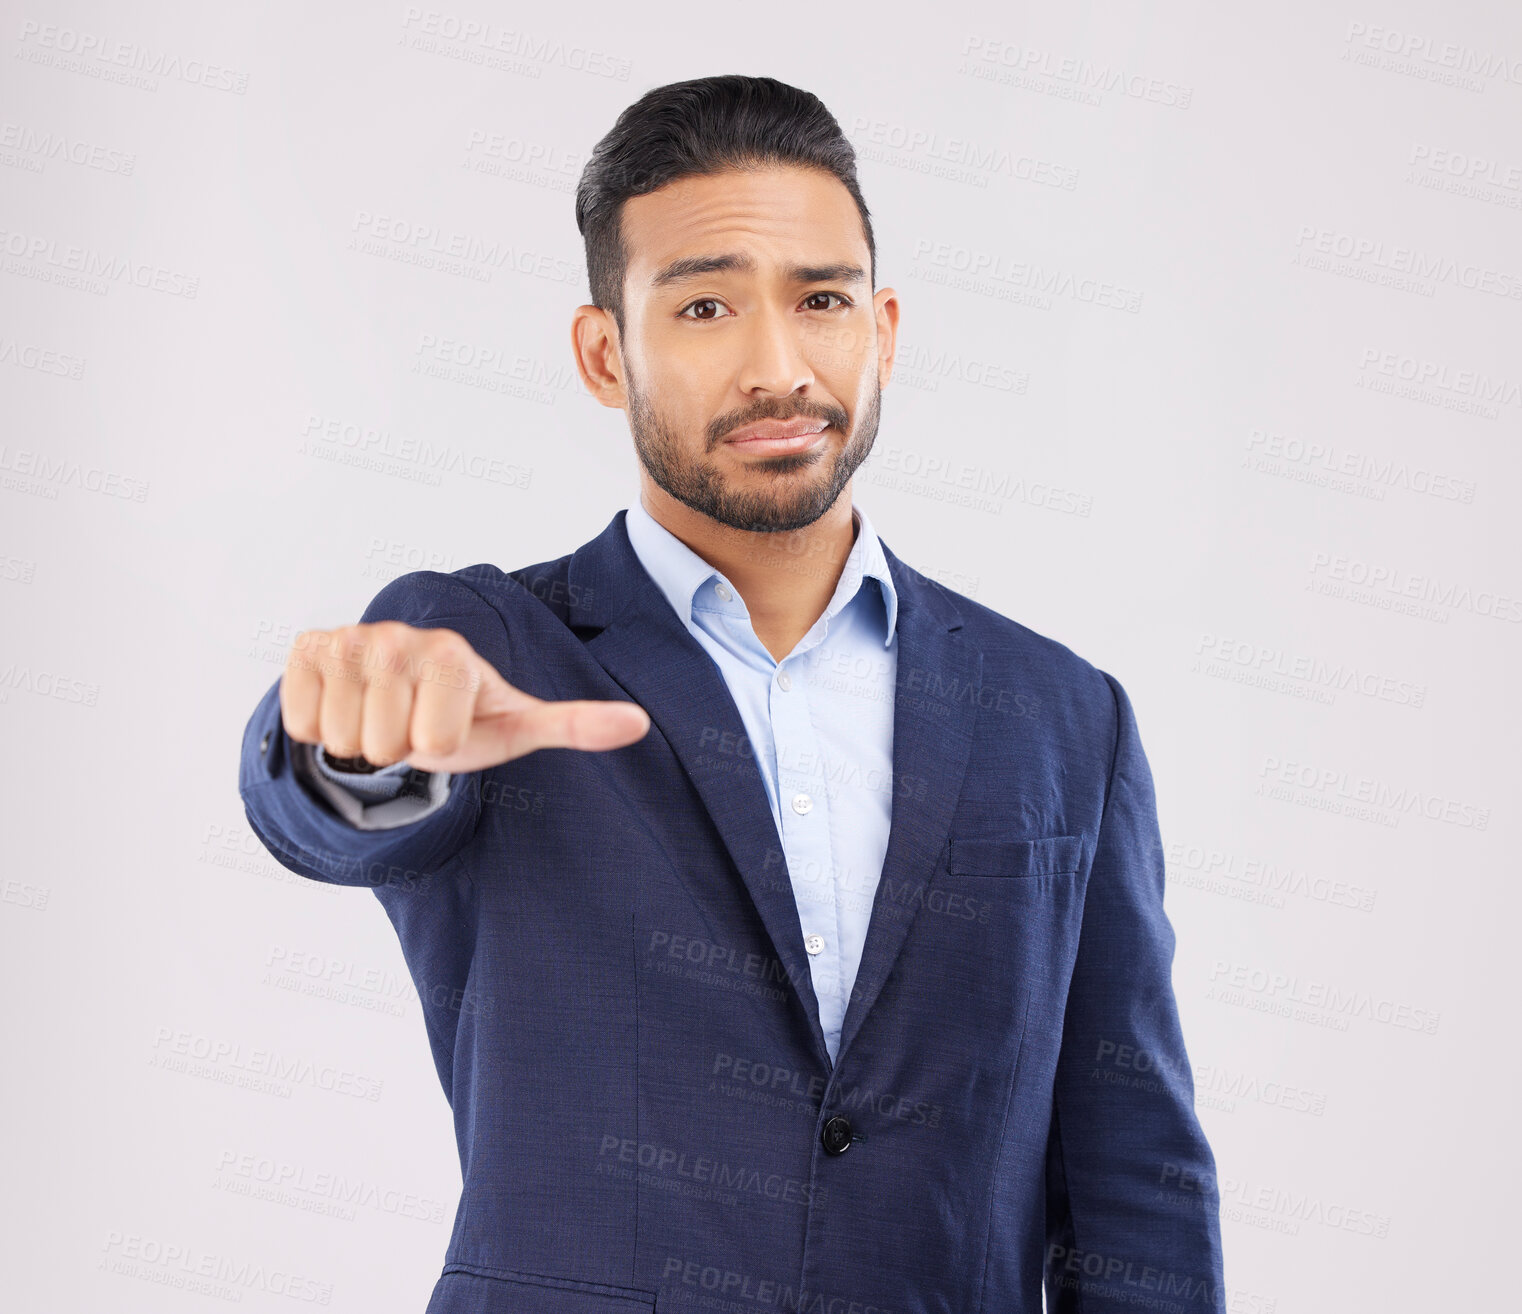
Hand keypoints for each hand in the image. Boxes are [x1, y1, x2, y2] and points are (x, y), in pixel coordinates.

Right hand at [280, 621, 649, 773]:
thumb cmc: (464, 713)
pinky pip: (300, 722)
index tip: (446, 725)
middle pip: (380, 744)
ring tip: (382, 713)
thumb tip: (640, 724)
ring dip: (357, 739)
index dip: (437, 749)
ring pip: (338, 737)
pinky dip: (317, 727)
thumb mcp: (516, 725)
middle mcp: (399, 637)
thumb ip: (575, 725)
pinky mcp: (307, 646)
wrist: (399, 691)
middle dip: (395, 747)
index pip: (430, 743)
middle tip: (410, 722)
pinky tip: (347, 703)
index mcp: (453, 654)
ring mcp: (350, 638)